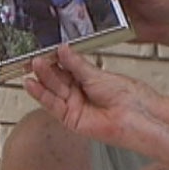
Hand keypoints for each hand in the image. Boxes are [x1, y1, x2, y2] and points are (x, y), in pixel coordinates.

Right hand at [24, 44, 159, 146]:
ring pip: (53, 91)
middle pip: (59, 79)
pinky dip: (41, 95)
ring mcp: (75, 106)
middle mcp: (81, 92)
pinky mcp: (70, 119)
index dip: (56, 59)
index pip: (67, 67)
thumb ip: (77, 64)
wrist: (136, 116)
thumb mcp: (98, 75)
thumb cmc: (128, 96)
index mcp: (89, 79)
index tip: (46, 50)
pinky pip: (52, 106)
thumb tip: (63, 50)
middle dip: (47, 68)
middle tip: (37, 57)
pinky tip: (32, 84)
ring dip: (42, 78)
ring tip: (33, 65)